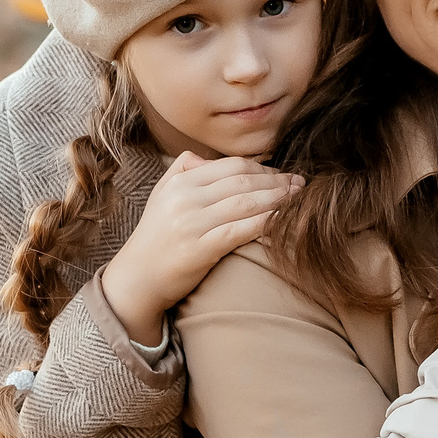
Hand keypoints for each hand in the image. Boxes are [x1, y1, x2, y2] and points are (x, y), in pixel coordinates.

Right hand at [102, 152, 300, 342]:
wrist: (137, 278)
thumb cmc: (156, 238)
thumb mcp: (162, 196)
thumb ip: (183, 170)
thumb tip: (208, 158)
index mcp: (180, 181)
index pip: (232, 166)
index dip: (263, 168)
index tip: (283, 175)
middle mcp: (185, 198)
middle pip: (243, 181)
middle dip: (277, 181)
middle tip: (300, 184)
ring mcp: (191, 223)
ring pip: (246, 202)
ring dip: (278, 199)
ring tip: (299, 199)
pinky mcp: (200, 249)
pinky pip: (241, 230)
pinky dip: (267, 222)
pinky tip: (284, 220)